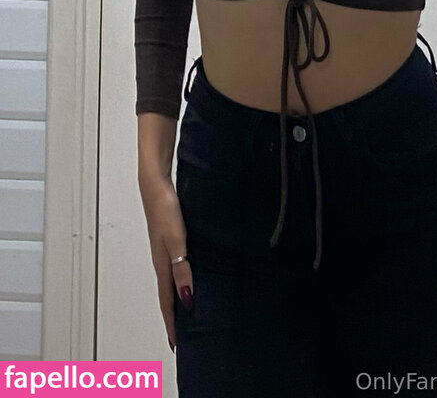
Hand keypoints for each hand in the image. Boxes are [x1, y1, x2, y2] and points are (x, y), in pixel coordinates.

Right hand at [138, 174, 193, 354]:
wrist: (155, 184)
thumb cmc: (165, 210)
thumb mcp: (177, 240)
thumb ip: (182, 268)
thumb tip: (187, 298)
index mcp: (162, 265)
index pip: (167, 302)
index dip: (171, 323)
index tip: (175, 345)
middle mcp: (161, 261)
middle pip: (167, 296)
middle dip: (173, 317)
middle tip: (180, 336)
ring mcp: (164, 250)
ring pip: (171, 282)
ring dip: (176, 299)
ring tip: (186, 312)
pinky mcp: (168, 239)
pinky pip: (175, 267)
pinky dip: (180, 280)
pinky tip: (189, 277)